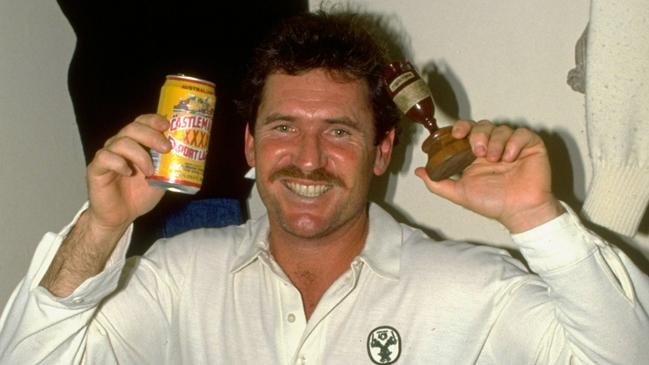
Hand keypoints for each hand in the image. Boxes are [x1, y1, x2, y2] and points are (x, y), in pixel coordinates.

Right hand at [85, 114, 170, 234]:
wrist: (121, 217)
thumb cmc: (139, 195)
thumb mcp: (161, 179)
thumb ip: (170, 166)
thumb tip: (189, 155)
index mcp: (135, 143)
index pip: (141, 122)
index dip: (153, 120)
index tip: (167, 126)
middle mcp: (120, 145)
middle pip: (133, 128)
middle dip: (152, 135)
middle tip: (166, 148)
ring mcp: (107, 155)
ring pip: (121, 142)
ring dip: (140, 155)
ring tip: (150, 171)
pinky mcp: (96, 169)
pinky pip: (105, 158)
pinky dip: (119, 163)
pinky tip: (128, 172)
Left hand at [415, 120, 563, 232]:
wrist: (518, 211)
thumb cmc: (492, 203)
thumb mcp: (459, 193)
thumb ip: (438, 183)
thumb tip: (419, 172)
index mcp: (475, 155)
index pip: (466, 132)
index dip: (460, 128)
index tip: (456, 134)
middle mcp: (492, 147)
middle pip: (482, 126)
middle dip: (477, 134)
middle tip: (478, 151)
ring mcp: (512, 145)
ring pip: (501, 128)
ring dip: (495, 141)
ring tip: (495, 159)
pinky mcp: (530, 146)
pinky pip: (522, 133)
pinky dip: (514, 142)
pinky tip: (510, 158)